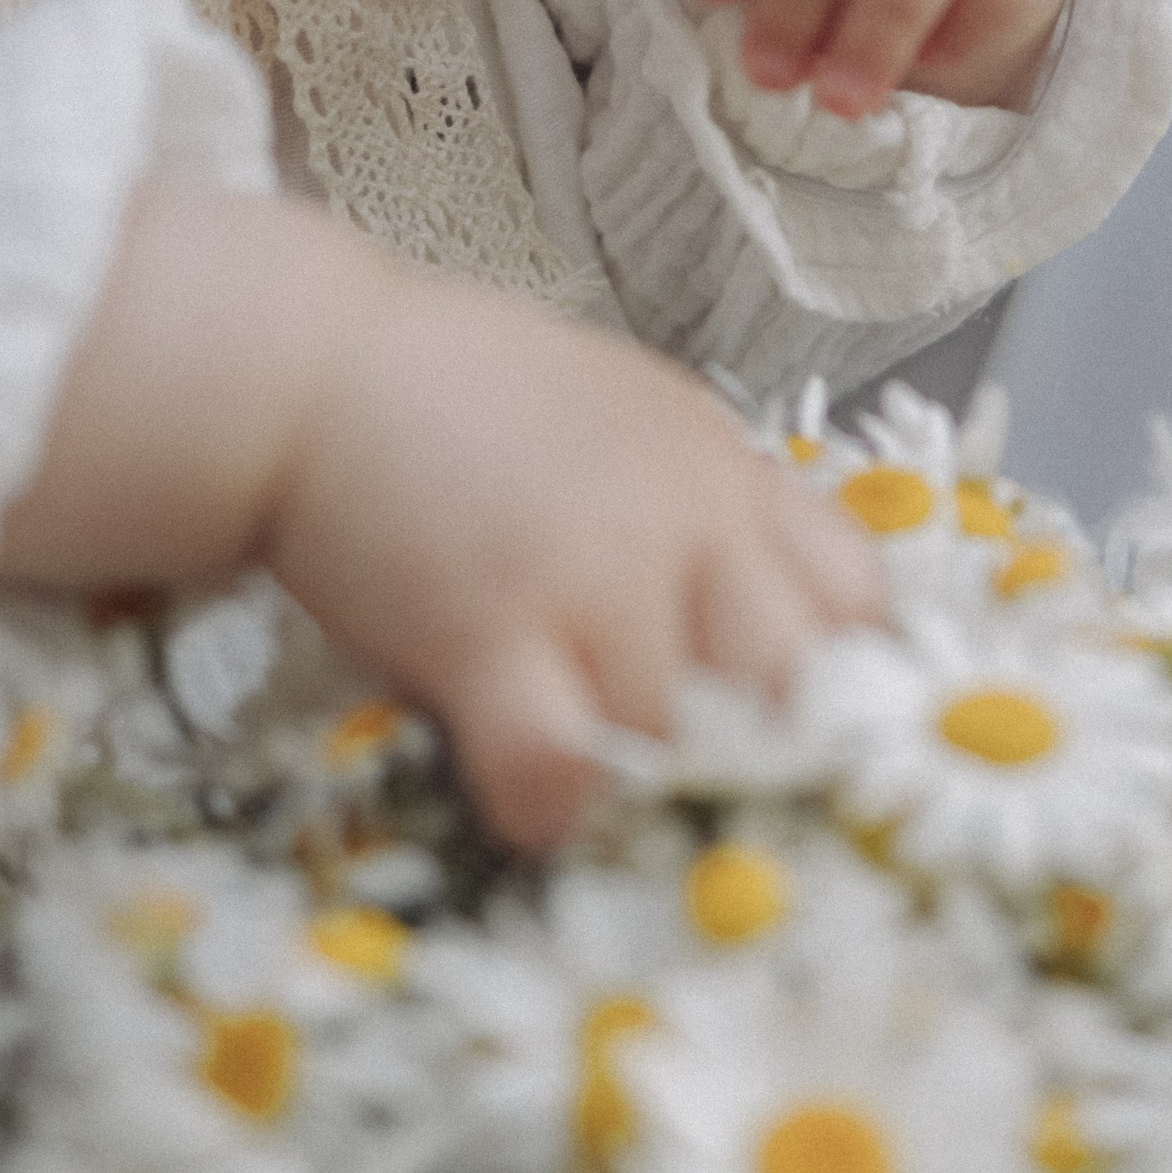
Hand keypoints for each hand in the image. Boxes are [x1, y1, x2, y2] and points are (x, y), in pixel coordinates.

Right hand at [0, 187, 884, 846]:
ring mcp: (593, 572)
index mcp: (724, 469)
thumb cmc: (460, 402)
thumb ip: (699, 515)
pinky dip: (549, 807)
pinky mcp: (489, 626)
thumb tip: (752, 636)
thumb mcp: (626, 423)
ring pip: (684, 740)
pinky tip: (517, 792)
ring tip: (599, 798)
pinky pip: (562, 766)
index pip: (857, 594)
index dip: (840, 680)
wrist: (314, 365)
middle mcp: (685, 518)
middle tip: (705, 793)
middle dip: (760, 751)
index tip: (798, 733)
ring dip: (643, 790)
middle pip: (798, 681)